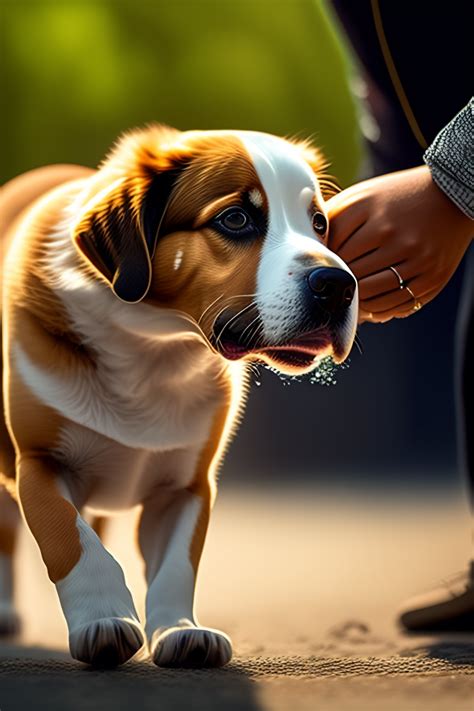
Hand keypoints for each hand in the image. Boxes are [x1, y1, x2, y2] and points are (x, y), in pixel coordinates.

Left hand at [326, 166, 472, 322]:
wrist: (451, 197)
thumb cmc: (396, 199)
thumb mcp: (362, 196)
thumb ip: (332, 216)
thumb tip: (304, 243)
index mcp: (370, 208)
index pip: (332, 248)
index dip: (323, 262)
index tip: (321, 268)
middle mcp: (392, 232)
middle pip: (348, 273)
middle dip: (337, 283)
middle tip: (330, 290)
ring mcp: (414, 256)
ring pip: (368, 293)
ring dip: (354, 300)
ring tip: (348, 299)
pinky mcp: (431, 277)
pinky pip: (394, 304)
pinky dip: (377, 310)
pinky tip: (368, 306)